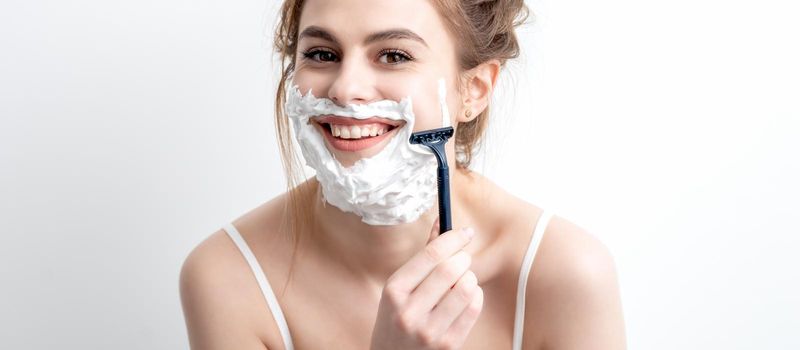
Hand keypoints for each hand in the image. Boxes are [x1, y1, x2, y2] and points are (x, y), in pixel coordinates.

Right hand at [370, 218, 483, 349]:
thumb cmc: (396, 319)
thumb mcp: (399, 289)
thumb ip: (422, 257)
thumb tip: (442, 221)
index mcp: (394, 291)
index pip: (430, 255)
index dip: (452, 238)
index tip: (465, 233)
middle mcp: (409, 311)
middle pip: (450, 269)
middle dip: (463, 258)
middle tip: (462, 259)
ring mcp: (429, 331)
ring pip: (466, 288)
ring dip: (470, 278)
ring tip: (462, 281)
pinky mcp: (448, 344)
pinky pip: (474, 308)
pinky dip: (476, 296)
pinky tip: (466, 297)